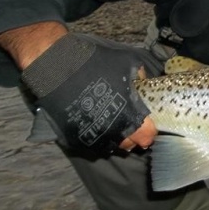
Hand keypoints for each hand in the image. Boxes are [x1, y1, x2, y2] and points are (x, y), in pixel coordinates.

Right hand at [19, 33, 153, 153]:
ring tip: (113, 124)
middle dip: (132, 136)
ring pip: (111, 146)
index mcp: (130, 114)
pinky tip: (97, 124)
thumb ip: (140, 75)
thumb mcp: (128, 63)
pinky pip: (92, 143)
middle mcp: (114, 130)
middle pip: (129, 144)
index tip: (147, 125)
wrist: (59, 66)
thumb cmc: (96, 64)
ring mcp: (94, 135)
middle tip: (129, 124)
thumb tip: (143, 80)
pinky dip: (97, 136)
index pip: (147, 135)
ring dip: (115, 137)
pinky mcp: (76, 137)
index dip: (149, 131)